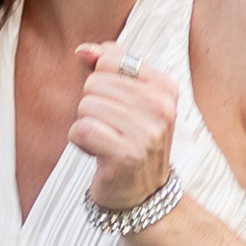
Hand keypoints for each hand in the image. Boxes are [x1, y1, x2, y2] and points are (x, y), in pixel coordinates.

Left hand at [70, 45, 178, 215]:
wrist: (144, 194)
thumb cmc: (132, 140)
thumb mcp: (129, 99)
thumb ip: (108, 66)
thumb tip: (84, 50)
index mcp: (165, 88)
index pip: (112, 59)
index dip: (101, 82)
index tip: (117, 105)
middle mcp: (161, 108)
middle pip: (94, 83)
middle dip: (92, 106)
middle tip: (111, 129)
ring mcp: (147, 133)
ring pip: (86, 106)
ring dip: (87, 126)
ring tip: (106, 141)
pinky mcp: (126, 155)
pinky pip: (81, 130)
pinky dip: (81, 143)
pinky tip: (98, 154)